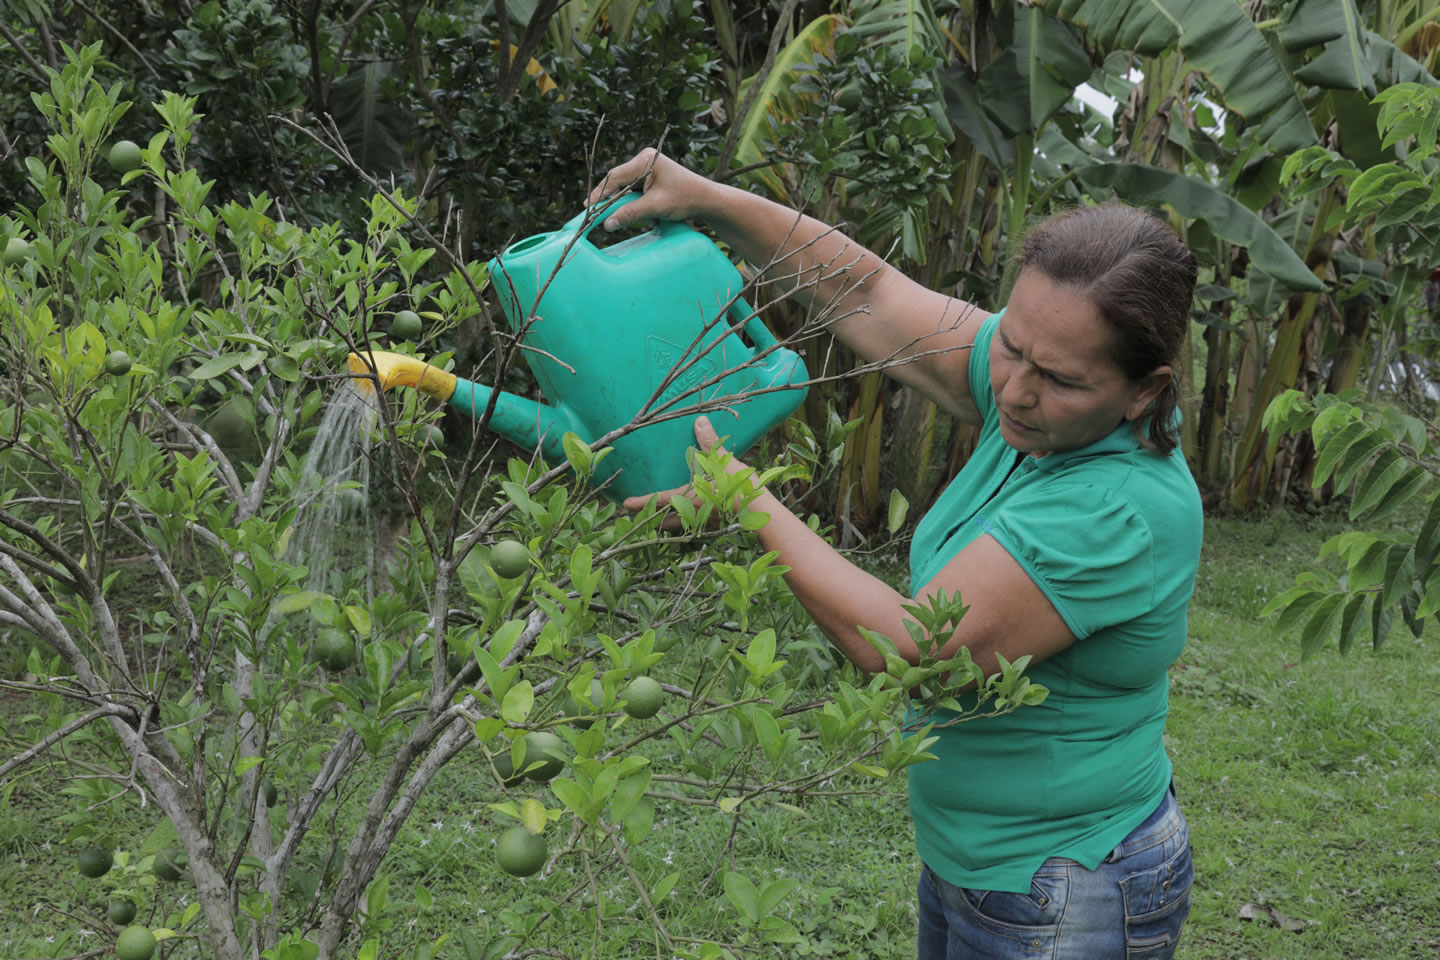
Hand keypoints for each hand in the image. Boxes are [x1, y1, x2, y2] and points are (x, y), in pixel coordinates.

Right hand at [586, 149, 717, 231]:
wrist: (708, 201)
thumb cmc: (686, 199)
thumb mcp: (656, 207)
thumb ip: (630, 214)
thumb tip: (607, 224)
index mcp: (645, 160)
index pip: (615, 177)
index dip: (600, 194)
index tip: (587, 207)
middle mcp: (644, 161)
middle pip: (618, 182)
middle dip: (609, 200)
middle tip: (593, 215)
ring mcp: (648, 170)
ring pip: (625, 189)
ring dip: (623, 204)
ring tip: (611, 217)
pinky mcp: (652, 180)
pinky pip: (635, 192)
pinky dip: (634, 204)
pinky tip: (635, 215)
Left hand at [623, 416, 748, 524]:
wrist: (762, 512)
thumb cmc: (738, 486)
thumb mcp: (722, 461)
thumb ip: (709, 443)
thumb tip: (699, 421)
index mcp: (690, 498)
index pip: (659, 500)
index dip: (641, 502)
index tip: (626, 503)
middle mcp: (693, 515)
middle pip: (666, 521)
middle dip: (652, 519)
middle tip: (640, 515)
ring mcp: (705, 524)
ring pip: (680, 527)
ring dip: (669, 523)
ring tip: (662, 518)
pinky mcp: (718, 527)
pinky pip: (696, 528)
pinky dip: (688, 524)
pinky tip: (693, 518)